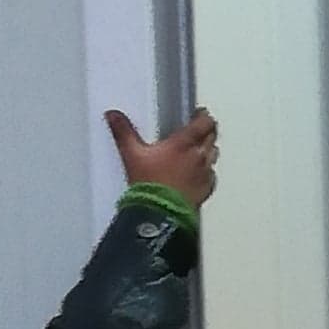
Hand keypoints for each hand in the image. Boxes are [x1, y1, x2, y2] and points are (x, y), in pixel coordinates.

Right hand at [104, 109, 219, 209]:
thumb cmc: (149, 186)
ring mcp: (205, 173)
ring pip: (213, 154)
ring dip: (208, 150)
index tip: (199, 114)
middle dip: (207, 131)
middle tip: (199, 129)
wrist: (159, 214)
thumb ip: (124, 133)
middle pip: (212, 136)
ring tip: (197, 150)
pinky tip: (196, 174)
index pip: (205, 122)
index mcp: (184, 143)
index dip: (204, 116)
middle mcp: (199, 156)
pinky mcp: (206, 189)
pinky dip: (206, 172)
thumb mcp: (132, 155)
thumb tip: (114, 116)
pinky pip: (211, 176)